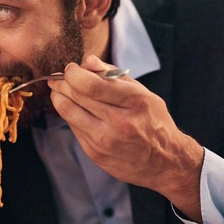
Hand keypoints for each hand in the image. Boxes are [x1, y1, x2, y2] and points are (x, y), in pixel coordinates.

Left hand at [48, 55, 204, 220]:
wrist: (165, 162)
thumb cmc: (154, 123)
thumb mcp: (144, 94)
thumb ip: (114, 76)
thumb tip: (88, 61)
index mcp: (135, 102)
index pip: (92, 84)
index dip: (73, 73)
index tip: (70, 68)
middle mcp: (119, 122)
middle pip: (77, 96)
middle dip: (62, 83)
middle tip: (58, 78)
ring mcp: (105, 141)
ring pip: (69, 112)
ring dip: (58, 98)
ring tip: (58, 91)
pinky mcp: (96, 153)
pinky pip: (73, 128)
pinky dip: (69, 115)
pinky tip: (71, 108)